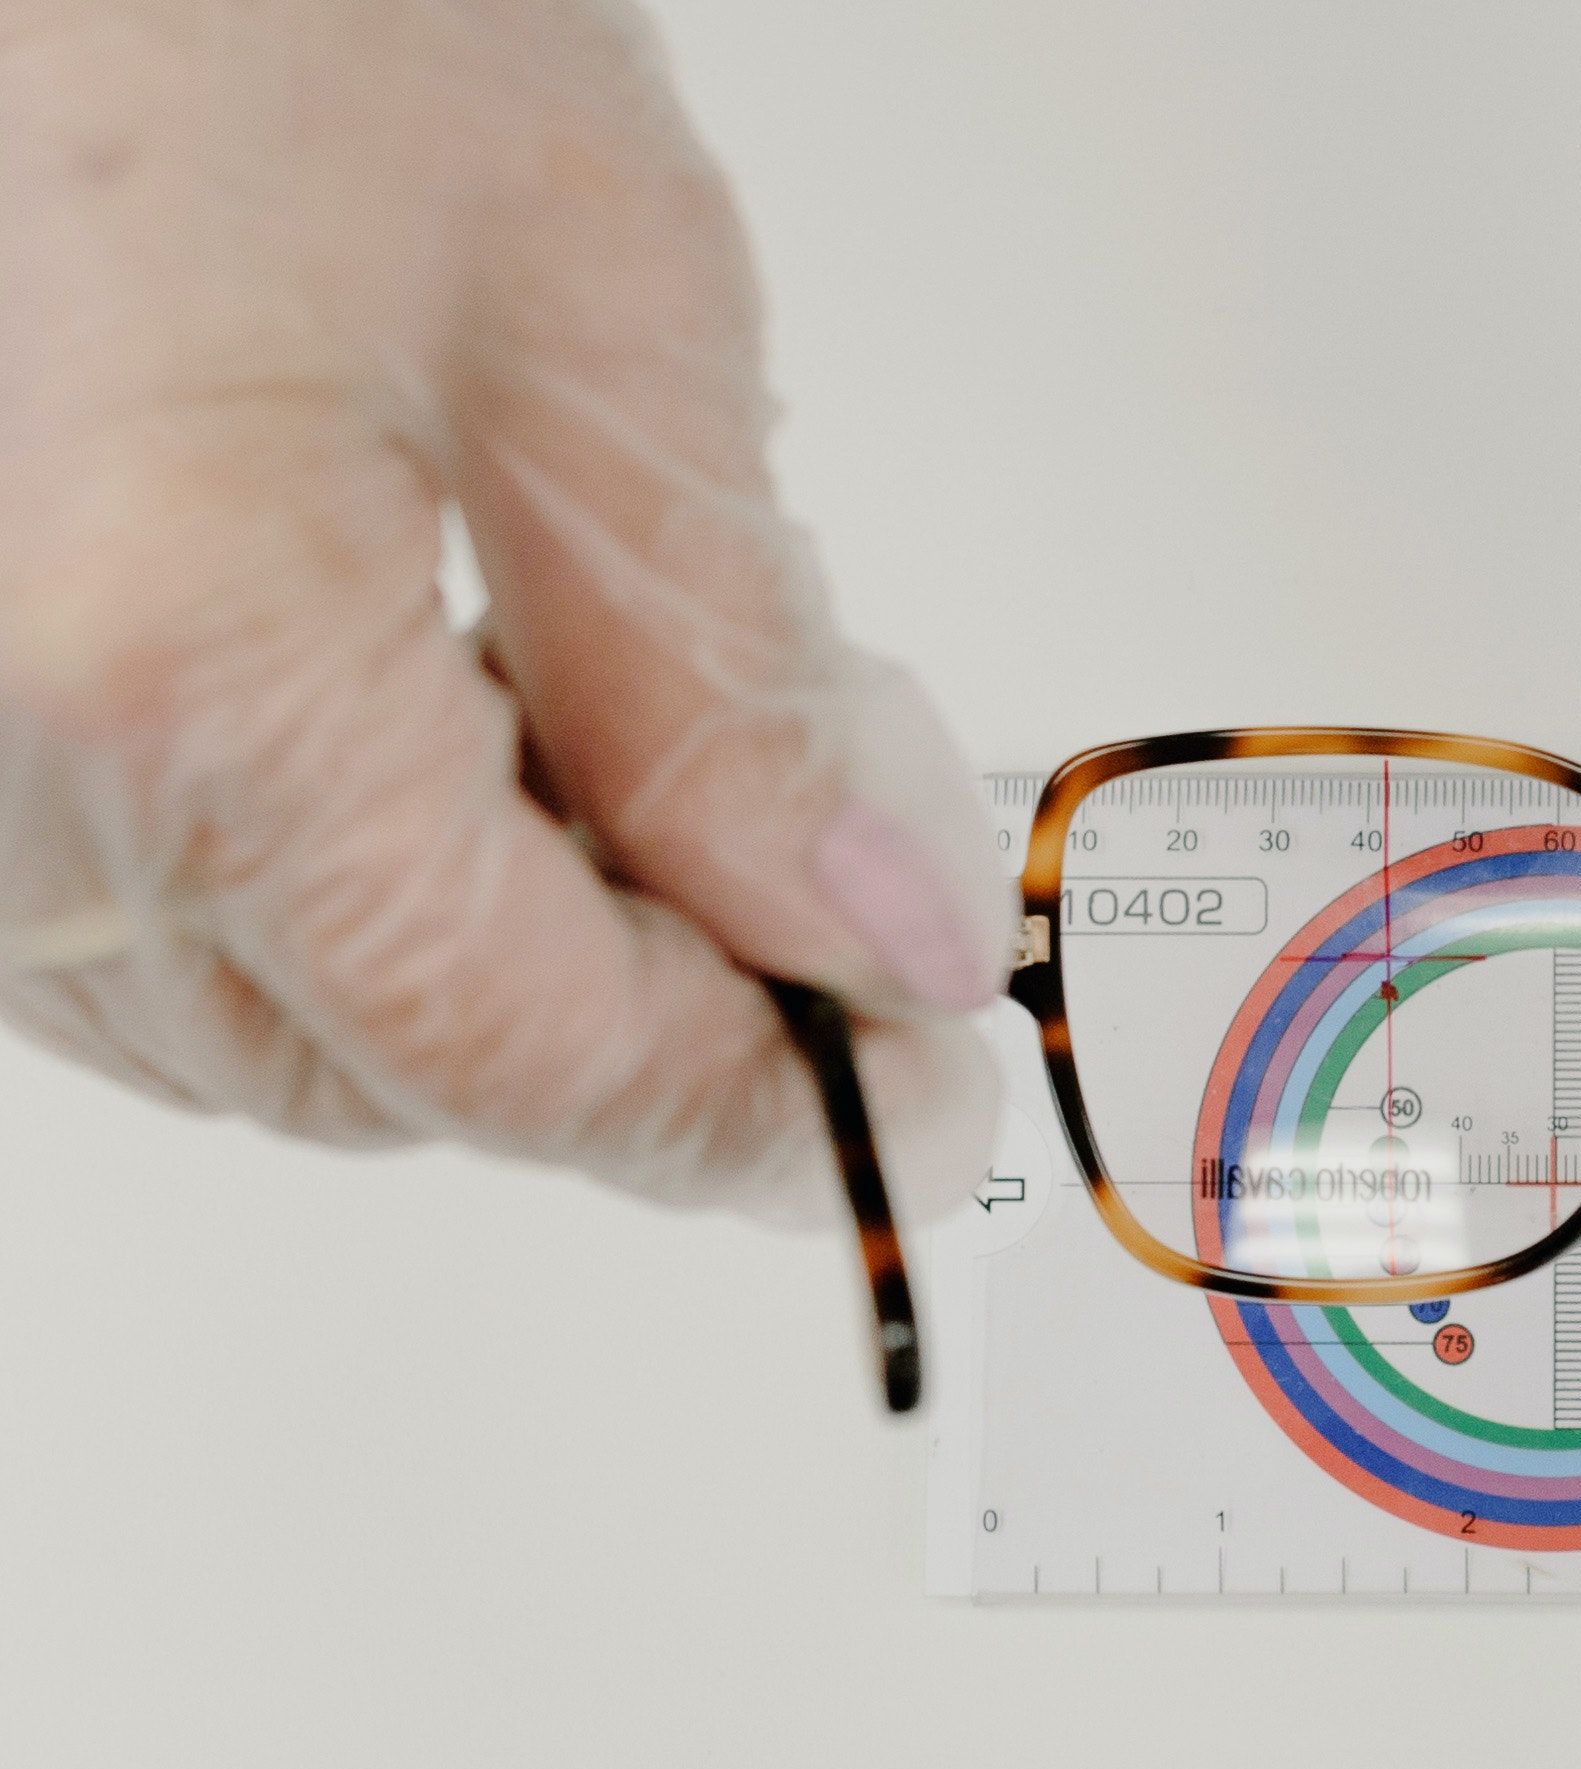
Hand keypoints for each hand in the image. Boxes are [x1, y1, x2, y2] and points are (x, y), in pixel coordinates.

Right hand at [0, 0, 1011, 1223]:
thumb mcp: (594, 308)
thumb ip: (729, 680)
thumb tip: (873, 937)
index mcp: (175, 673)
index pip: (519, 1051)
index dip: (749, 1098)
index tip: (914, 1074)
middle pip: (381, 1071)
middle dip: (625, 1019)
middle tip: (814, 882)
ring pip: (248, 1024)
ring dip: (470, 955)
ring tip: (600, 727)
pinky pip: (117, 913)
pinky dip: (314, 875)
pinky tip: (423, 699)